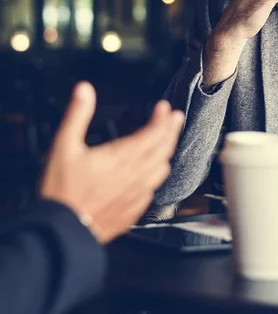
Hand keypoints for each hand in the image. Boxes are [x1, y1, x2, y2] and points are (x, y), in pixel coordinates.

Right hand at [40, 82, 184, 243]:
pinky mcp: (132, 212)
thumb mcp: (63, 146)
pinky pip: (153, 190)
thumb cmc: (60, 191)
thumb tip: (84, 89)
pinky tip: (152, 175)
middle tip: (175, 119)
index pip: (153, 133)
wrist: (60, 232)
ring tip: (167, 143)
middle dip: (170, 131)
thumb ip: (77, 115)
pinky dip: (156, 176)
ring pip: (162, 170)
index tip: (165, 108)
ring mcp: (136, 195)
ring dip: (166, 152)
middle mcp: (135, 175)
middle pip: (163, 149)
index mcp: (122, 157)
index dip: (162, 119)